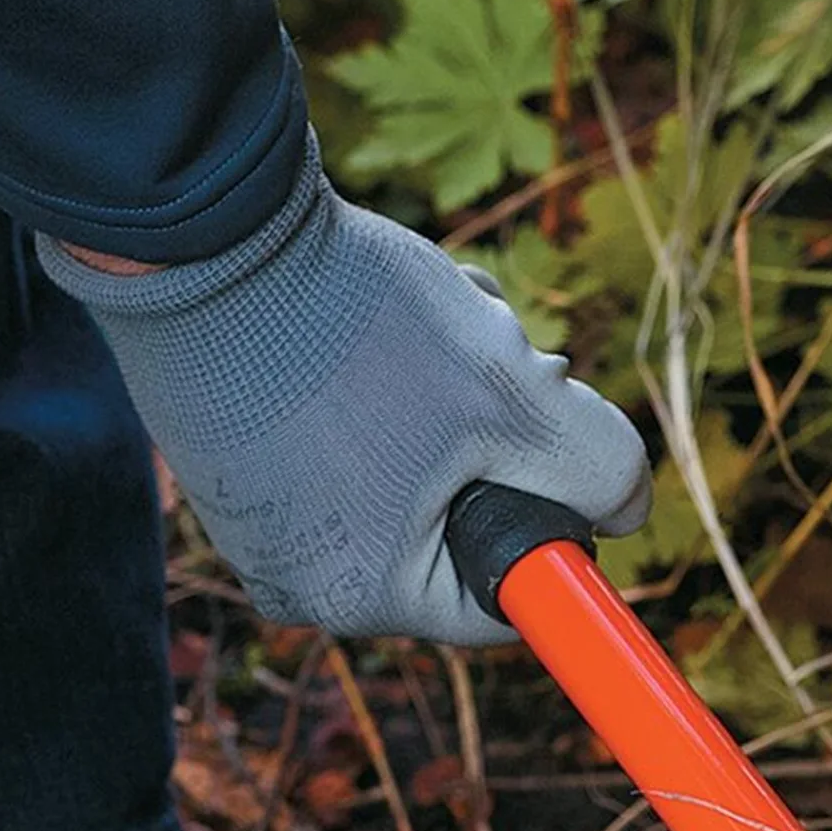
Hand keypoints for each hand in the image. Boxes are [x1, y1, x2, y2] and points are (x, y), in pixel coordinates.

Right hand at [40, 146, 650, 644]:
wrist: (204, 229)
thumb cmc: (358, 330)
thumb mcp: (518, 399)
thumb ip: (599, 471)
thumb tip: (628, 511)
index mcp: (360, 594)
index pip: (504, 600)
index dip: (559, 523)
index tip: (567, 449)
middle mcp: (298, 572)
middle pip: (465, 522)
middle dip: (505, 439)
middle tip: (507, 364)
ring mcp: (263, 511)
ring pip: (422, 465)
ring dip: (461, 396)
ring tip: (441, 324)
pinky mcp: (242, 450)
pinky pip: (358, 436)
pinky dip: (396, 377)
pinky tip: (383, 317)